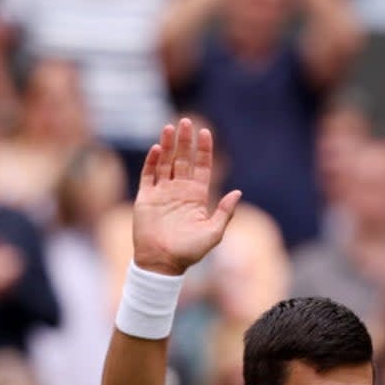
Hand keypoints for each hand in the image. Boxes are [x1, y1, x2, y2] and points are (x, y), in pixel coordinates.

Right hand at [132, 119, 241, 275]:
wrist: (163, 263)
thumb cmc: (190, 251)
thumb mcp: (213, 233)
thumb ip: (225, 212)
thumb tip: (237, 192)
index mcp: (197, 197)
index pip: (201, 167)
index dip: (204, 150)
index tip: (206, 133)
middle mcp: (180, 191)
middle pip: (183, 160)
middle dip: (186, 141)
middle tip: (187, 121)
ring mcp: (162, 192)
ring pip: (166, 163)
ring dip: (168, 145)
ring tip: (170, 127)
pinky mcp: (146, 197)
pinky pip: (149, 175)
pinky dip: (153, 161)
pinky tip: (158, 148)